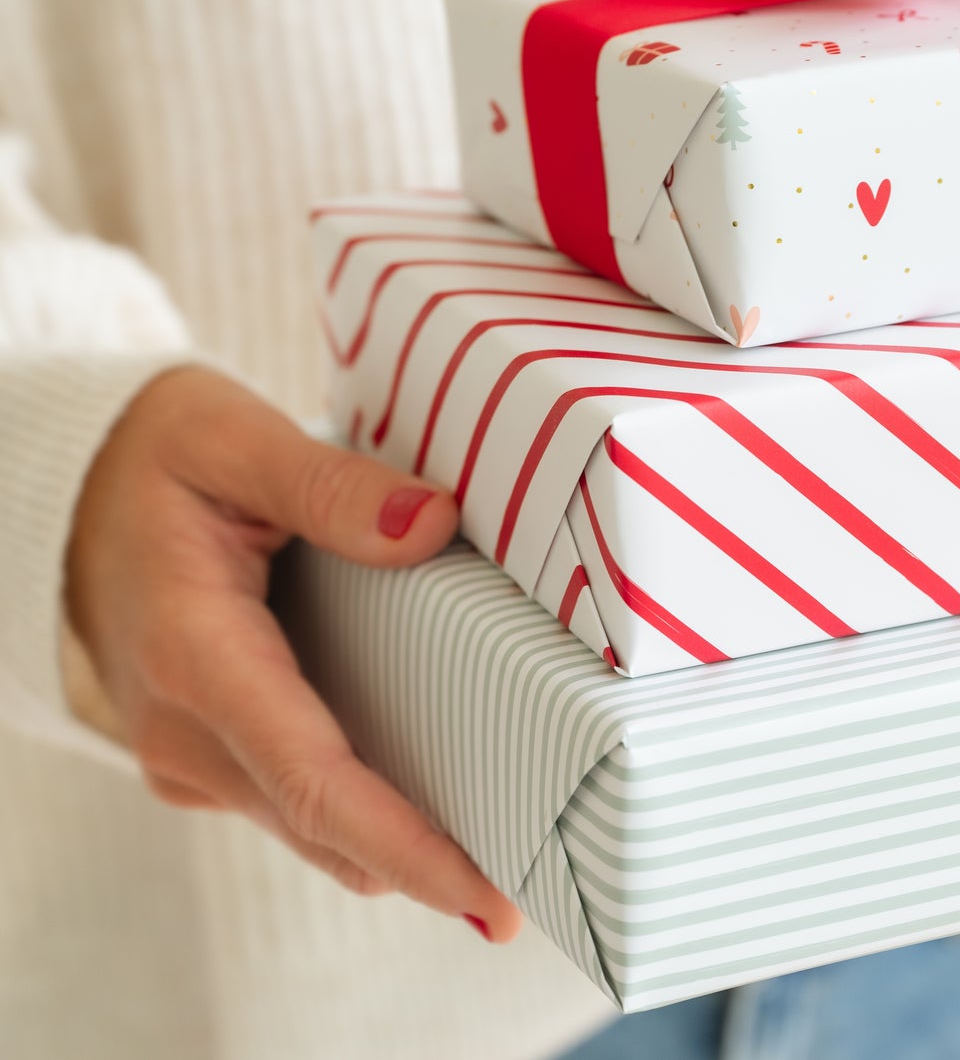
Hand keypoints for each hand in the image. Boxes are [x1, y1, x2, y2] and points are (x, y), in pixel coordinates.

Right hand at [65, 366, 520, 940]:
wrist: (62, 499)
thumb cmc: (152, 461)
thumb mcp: (232, 439)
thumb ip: (330, 484)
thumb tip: (432, 523)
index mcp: (195, 654)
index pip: (312, 779)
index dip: (402, 843)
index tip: (480, 889)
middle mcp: (185, 728)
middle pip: (321, 823)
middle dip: (425, 865)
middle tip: (528, 886)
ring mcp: (191, 750)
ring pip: (309, 824)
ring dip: (397, 843)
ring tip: (505, 833)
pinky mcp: (209, 748)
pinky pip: (293, 800)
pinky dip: (363, 811)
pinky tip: (438, 788)